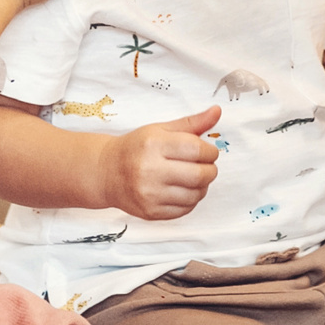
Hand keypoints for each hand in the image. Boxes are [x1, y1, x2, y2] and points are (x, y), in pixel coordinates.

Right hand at [99, 107, 220, 217]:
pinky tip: (182, 190)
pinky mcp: (151, 212)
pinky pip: (185, 210)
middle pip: (199, 175)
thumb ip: (192, 123)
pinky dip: (191, 200)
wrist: (107, 172)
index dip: (210, 151)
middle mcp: (150, 170)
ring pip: (195, 195)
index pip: (197, 149)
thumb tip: (217, 112)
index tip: (208, 151)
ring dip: (202, 187)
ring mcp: (149, 194)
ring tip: (193, 178)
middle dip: (210, 170)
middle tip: (205, 166)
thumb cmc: (136, 147)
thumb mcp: (161, 129)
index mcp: (154, 144)